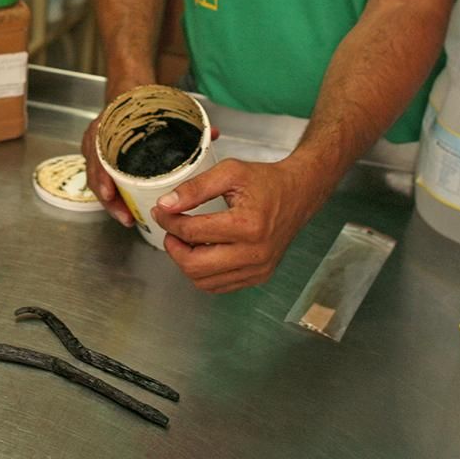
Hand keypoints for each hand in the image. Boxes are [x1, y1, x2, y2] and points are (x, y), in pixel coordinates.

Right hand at [80, 113, 219, 229]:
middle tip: (125, 215)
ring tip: (127, 217)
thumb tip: (211, 134)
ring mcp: (97, 149)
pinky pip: (101, 180)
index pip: (97, 152)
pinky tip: (124, 209)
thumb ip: (186, 122)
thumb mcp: (158, 108)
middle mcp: (98, 138)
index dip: (102, 175)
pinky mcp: (102, 158)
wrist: (129, 92)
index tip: (110, 193)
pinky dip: (112, 196)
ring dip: (111, 201)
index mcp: (107, 125)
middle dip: (109, 198)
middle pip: (96, 173)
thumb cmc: (141, 104)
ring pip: (97, 180)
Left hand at [150, 156, 324, 293]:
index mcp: (247, 225)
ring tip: (184, 240)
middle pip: (195, 265)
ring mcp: (258, 268)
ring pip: (204, 281)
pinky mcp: (259, 276)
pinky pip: (220, 285)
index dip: (168, 221)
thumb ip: (195, 188)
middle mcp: (254, 253)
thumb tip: (166, 205)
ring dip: (186, 262)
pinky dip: (203, 273)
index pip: (192, 232)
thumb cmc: (266, 181)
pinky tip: (202, 251)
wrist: (298, 194)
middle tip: (170, 230)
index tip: (161, 211)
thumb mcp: (229, 172)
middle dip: (173, 248)